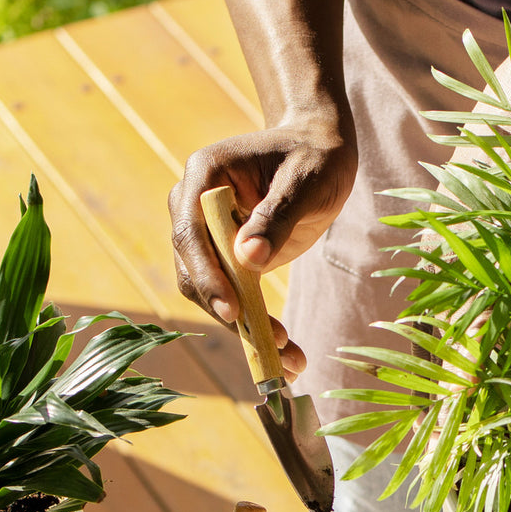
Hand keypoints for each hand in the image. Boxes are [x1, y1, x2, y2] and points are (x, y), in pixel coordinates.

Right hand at [169, 120, 356, 380]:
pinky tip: (287, 354)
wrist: (318, 149)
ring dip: (247, 331)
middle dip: (233, 315)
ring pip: (212, 295)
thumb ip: (277, 216)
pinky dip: (257, 327)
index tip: (234, 311)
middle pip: (196, 272)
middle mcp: (193, 207)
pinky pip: (234, 300)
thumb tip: (248, 259)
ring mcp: (207, 237)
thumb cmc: (314, 156)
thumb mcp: (305, 181)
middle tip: (276, 347)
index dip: (208, 276)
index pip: (192, 234)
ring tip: (290, 362)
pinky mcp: (226, 261)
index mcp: (205, 176)